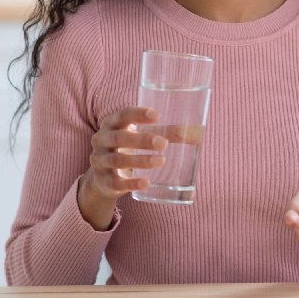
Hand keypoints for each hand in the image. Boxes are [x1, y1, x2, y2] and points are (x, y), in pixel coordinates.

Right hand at [76, 107, 166, 228]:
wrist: (102, 176)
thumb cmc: (128, 147)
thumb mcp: (143, 136)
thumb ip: (168, 133)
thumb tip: (199, 132)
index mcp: (112, 123)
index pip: (122, 115)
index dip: (138, 114)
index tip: (157, 116)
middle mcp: (102, 140)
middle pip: (119, 138)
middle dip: (141, 140)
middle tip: (163, 144)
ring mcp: (99, 161)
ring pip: (117, 160)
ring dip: (140, 161)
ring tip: (161, 161)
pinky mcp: (103, 181)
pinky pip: (116, 182)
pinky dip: (131, 183)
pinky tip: (146, 183)